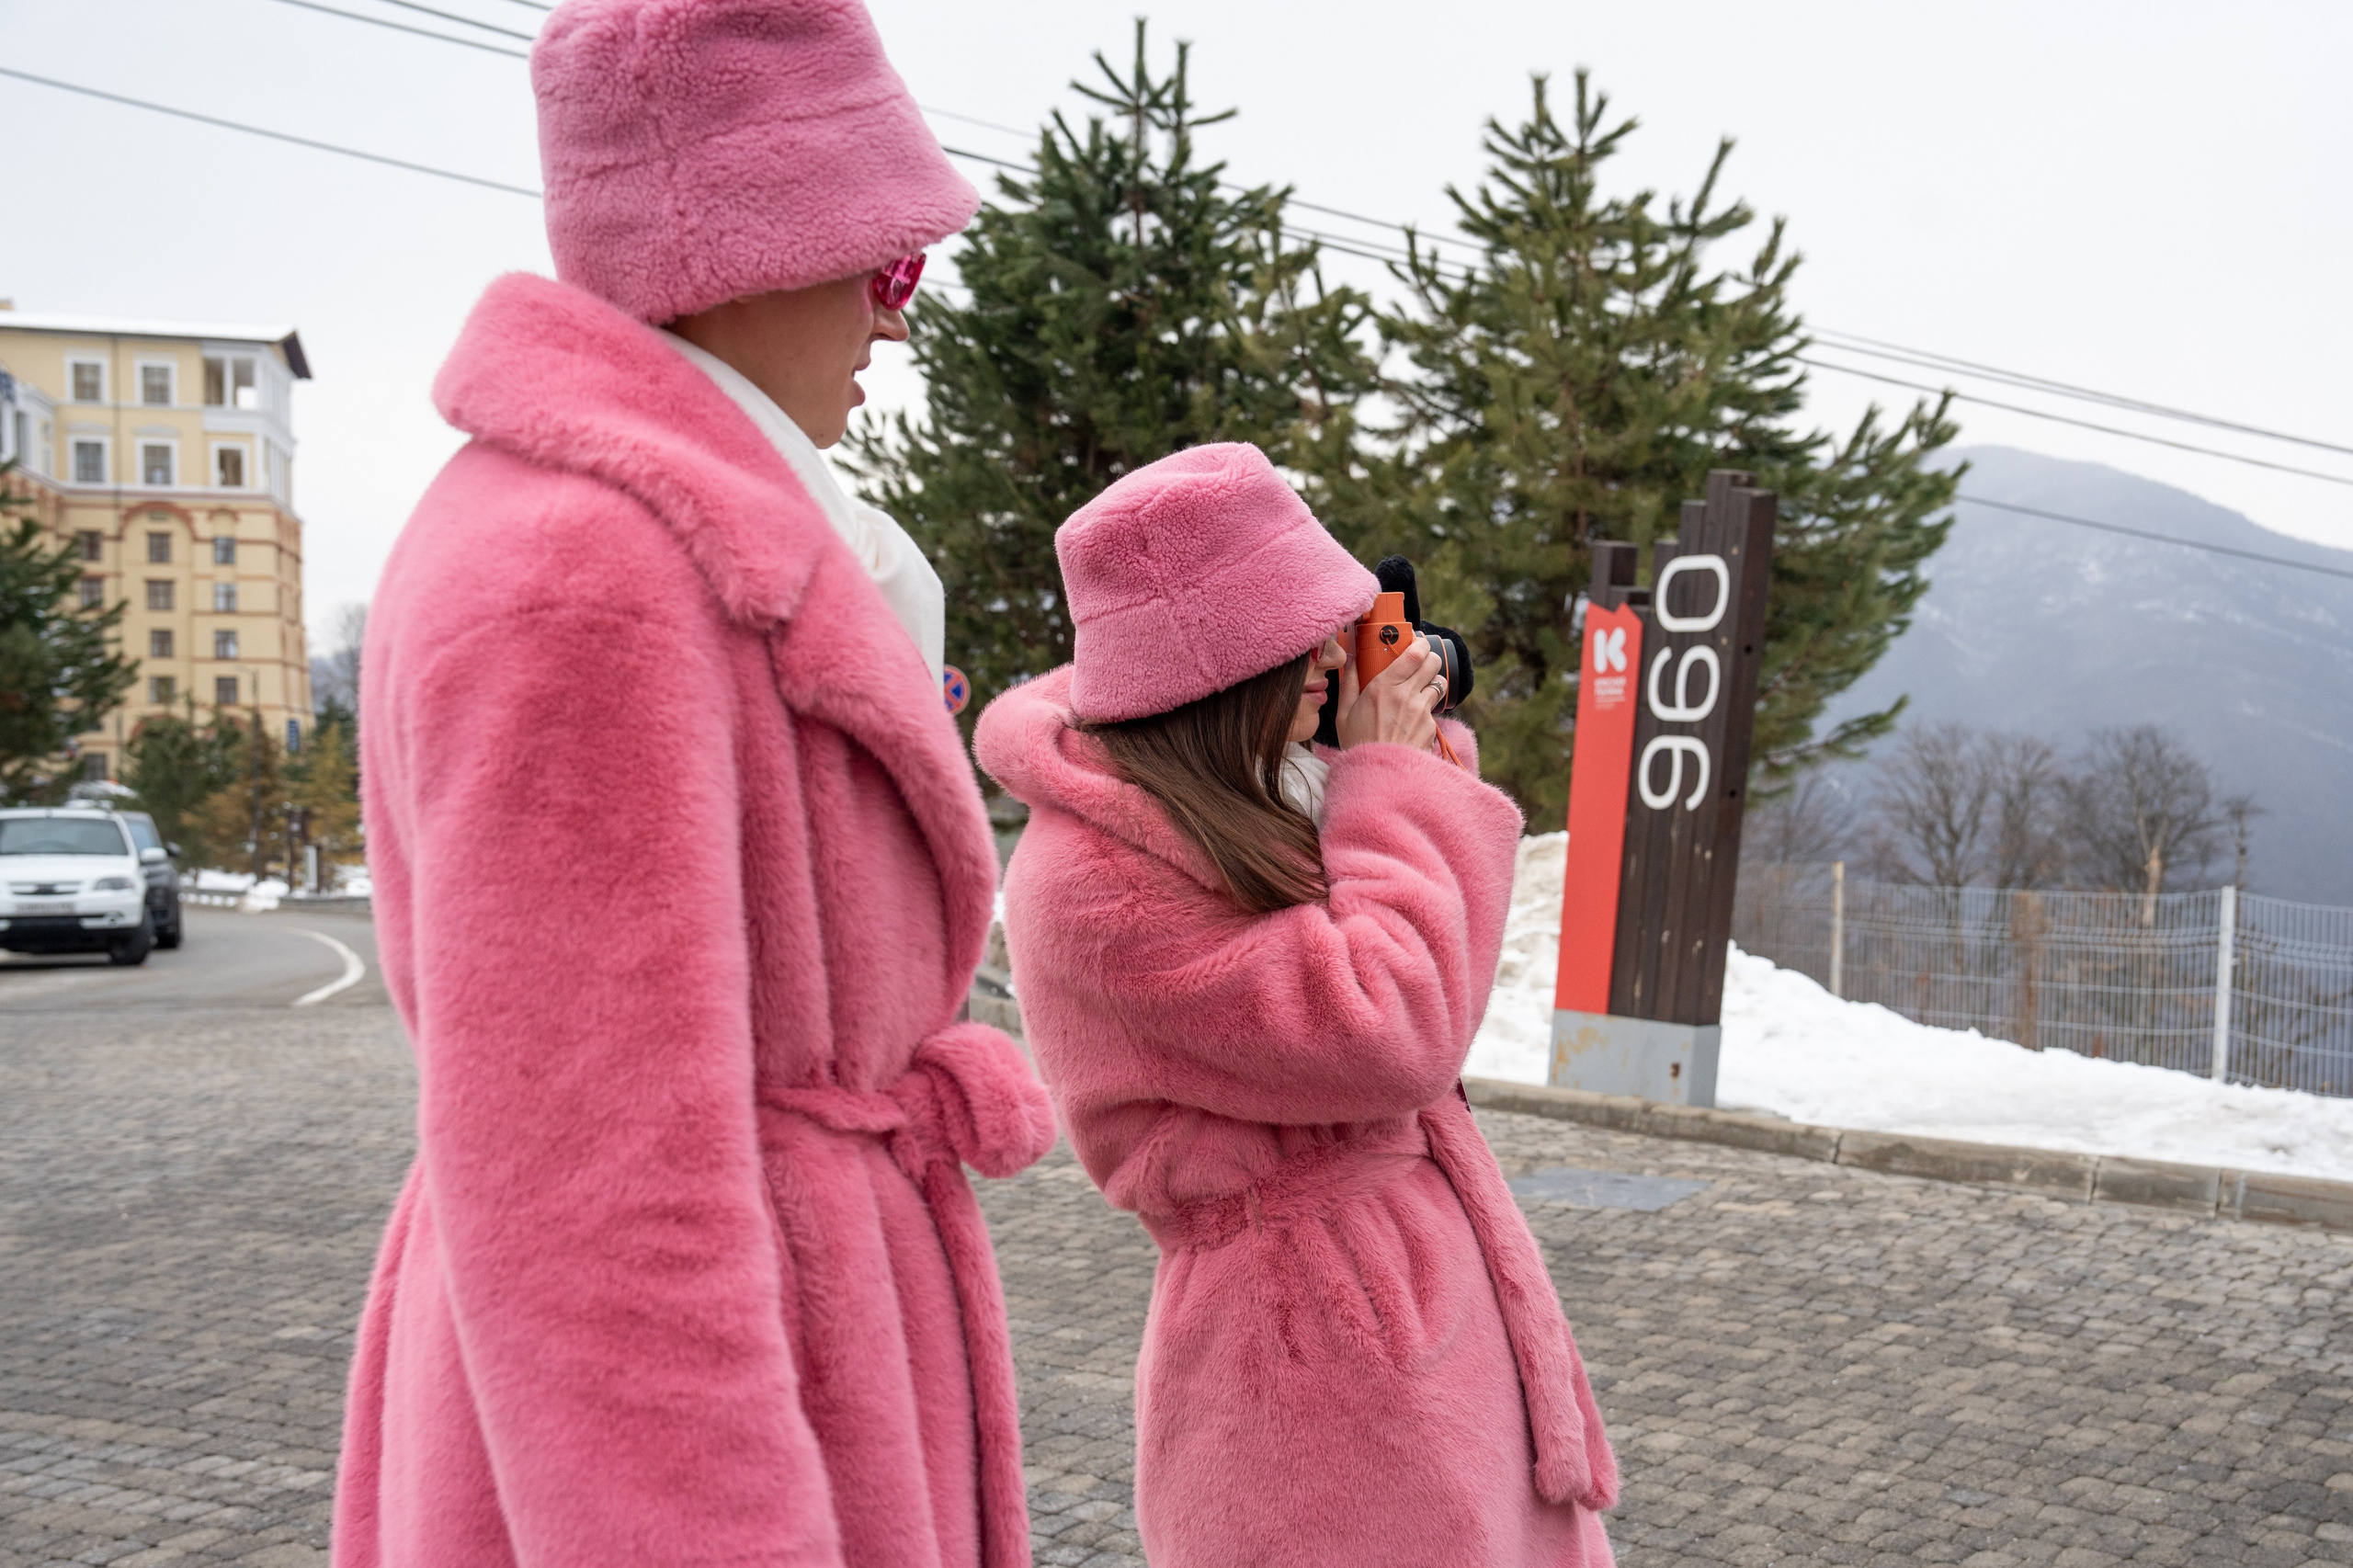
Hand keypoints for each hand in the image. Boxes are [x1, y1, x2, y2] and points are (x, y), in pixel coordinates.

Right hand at [1334, 632, 1443, 751]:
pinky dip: (1426, 711)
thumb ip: (1348, 682)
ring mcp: (1421, 712)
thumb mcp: (1344, 713)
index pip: (1415, 654)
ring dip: (1430, 685)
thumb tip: (1350, 660)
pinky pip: (1434, 711)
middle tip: (1420, 665)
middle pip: (1433, 663)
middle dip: (1429, 660)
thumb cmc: (1357, 744)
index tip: (1418, 643)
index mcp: (1384, 687)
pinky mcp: (1431, 727)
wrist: (1377, 777)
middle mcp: (1406, 696)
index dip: (1421, 644)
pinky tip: (1411, 722)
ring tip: (1417, 694)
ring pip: (1438, 684)